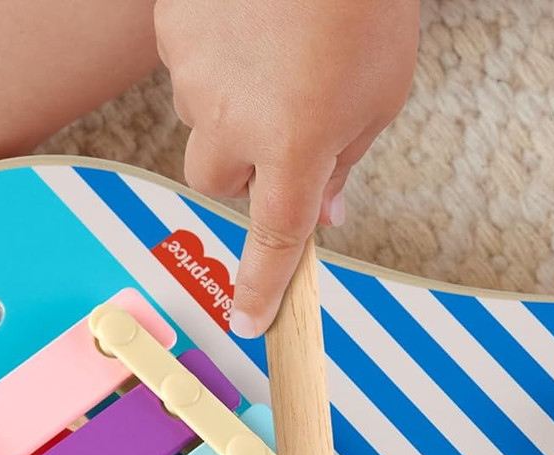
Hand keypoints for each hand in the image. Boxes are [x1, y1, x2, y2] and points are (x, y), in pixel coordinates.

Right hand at [156, 0, 418, 337]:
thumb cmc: (364, 2)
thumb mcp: (381, 92)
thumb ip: (345, 160)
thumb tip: (326, 214)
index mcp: (295, 146)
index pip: (272, 240)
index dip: (261, 287)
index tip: (250, 323)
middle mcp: (234, 120)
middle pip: (216, 181)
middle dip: (242, 173)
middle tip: (277, 132)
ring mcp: (195, 73)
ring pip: (199, 120)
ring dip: (229, 109)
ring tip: (273, 53)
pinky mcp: (172, 29)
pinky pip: (186, 65)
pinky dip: (214, 57)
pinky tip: (249, 21)